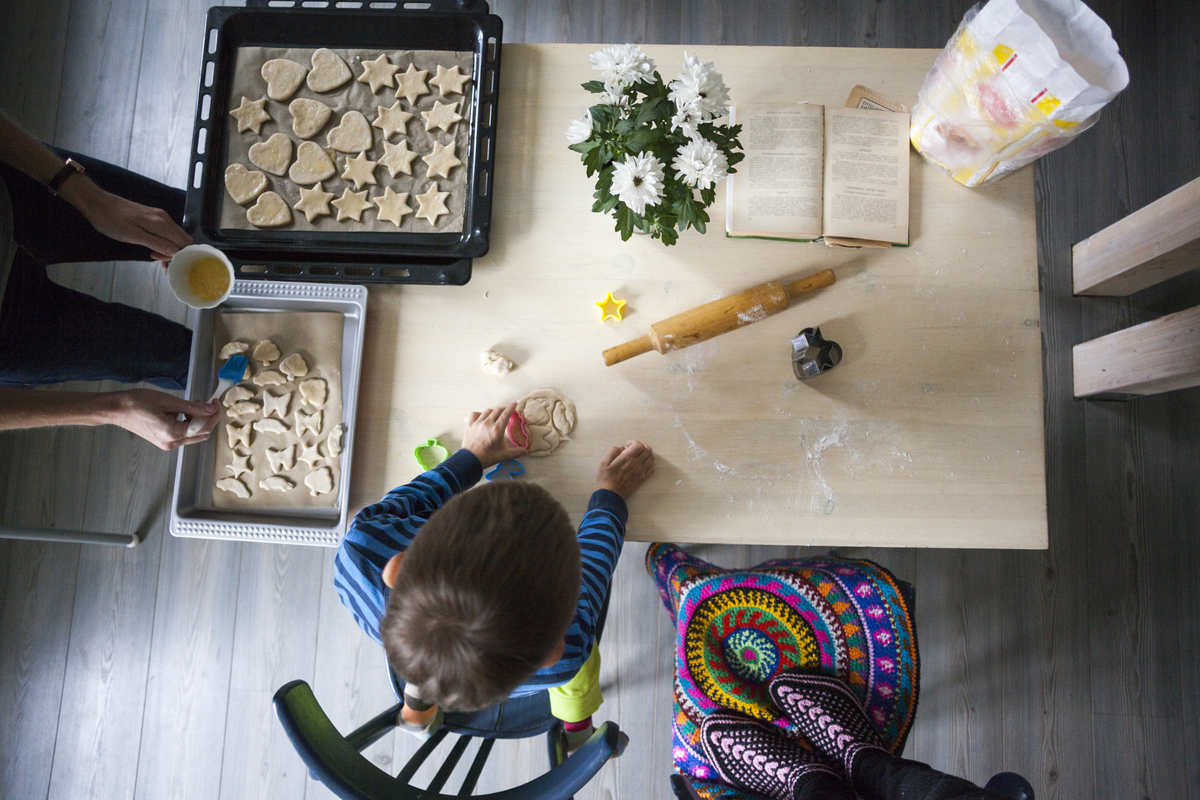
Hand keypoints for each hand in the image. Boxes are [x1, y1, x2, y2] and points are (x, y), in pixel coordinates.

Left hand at [63, 176, 191, 260]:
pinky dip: (166, 243)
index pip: (182, 244)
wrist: (98, 203)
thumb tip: (175, 252)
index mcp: (160, 223)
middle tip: (162, 265)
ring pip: (177, 237)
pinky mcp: (155, 217)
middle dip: (178, 254)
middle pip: (184, 240)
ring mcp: (161, 216)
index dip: (177, 257)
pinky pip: (168, 232)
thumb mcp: (132, 235)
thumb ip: (156, 243)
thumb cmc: (111, 220)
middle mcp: (165, 218)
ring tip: (157, 259)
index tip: (163, 264)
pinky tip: (155, 249)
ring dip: (172, 250)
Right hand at [108, 389, 217, 450]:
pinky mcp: (162, 441)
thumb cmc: (137, 402)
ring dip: (197, 420)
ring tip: (190, 404)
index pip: (204, 427)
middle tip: (205, 402)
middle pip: (201, 434)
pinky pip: (183, 434)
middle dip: (207, 418)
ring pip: (193, 435)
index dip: (214, 414)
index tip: (215, 401)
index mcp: (172, 433)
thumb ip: (192, 407)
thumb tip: (210, 409)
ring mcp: (166, 444)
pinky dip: (187, 423)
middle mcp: (171, 443)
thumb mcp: (167, 401)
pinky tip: (180, 411)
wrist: (115, 409)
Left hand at [462, 403, 526, 467]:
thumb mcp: (504, 455)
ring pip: (487, 411)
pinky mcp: (470, 424)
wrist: (470, 460)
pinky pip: (475, 414)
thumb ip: (516, 452)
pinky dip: (480, 414)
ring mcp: (478, 423)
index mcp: (497, 429)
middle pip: (497, 410)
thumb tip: (526, 451)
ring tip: (496, 415)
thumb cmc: (488, 457)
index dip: (511, 407)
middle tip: (507, 411)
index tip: (514, 403)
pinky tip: (482, 417)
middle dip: (504, 409)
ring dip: (493, 411)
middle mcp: (488, 423)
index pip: (506, 414)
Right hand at [597, 440, 654, 498]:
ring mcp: (641, 472)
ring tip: (640, 456)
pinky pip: (652, 469)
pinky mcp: (643, 479)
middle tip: (635, 449)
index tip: (628, 445)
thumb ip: (613, 451)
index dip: (634, 442)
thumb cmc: (606, 478)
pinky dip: (649, 464)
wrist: (611, 494)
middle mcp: (636, 463)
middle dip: (642, 446)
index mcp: (627, 458)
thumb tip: (621, 447)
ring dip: (647, 454)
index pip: (639, 445)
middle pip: (647, 450)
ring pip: (651, 458)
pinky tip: (643, 465)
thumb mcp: (604, 462)